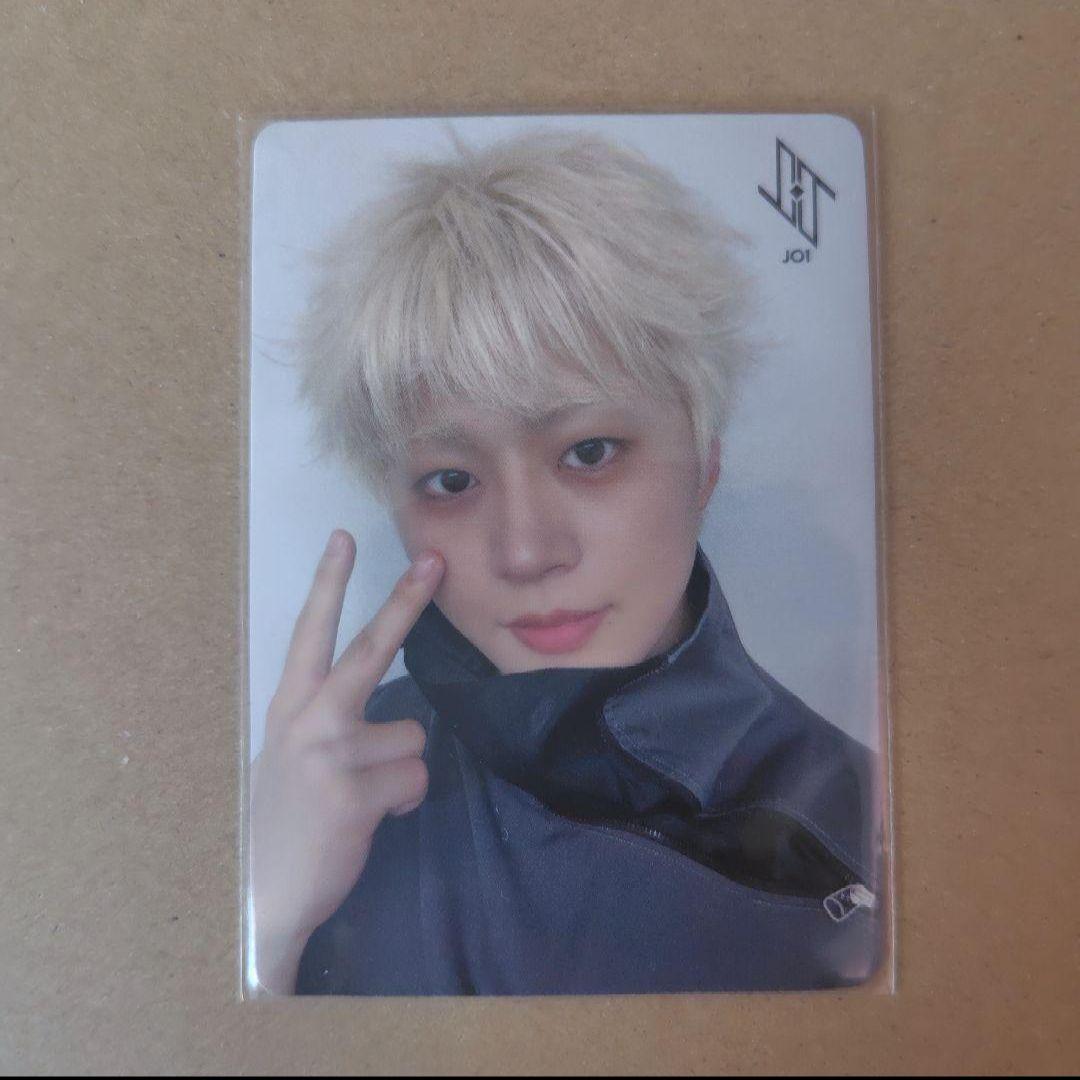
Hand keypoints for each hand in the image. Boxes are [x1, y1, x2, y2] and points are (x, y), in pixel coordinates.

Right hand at [249, 530, 443, 994]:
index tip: (345, 537)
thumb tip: (399, 719)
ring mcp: (330, 753)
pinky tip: (366, 820)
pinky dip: (403, 803)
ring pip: (412, 737)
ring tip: (361, 798)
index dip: (329, 583)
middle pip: (369, 648)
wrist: (259, 895)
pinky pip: (415, 781)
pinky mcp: (354, 792)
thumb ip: (334, 723)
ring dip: (400, 771)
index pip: (311, 632)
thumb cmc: (286, 819)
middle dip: (405, 601)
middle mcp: (307, 719)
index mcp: (290, 707)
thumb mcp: (294, 757)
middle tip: (434, 560)